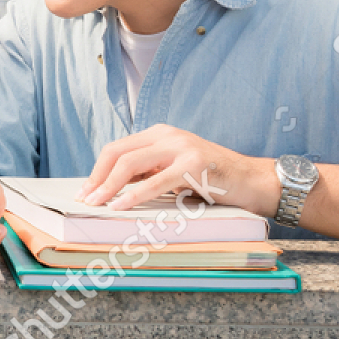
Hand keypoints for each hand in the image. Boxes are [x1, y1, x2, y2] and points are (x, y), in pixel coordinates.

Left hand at [75, 124, 276, 216]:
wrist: (253, 180)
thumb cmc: (212, 180)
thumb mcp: (174, 170)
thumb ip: (148, 173)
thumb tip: (111, 189)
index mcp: (159, 134)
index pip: (117, 149)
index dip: (97, 170)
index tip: (85, 190)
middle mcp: (167, 135)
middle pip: (118, 153)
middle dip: (97, 178)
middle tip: (85, 199)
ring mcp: (181, 147)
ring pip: (131, 164)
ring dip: (109, 186)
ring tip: (97, 203)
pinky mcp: (193, 165)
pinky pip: (156, 181)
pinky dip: (134, 194)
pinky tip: (121, 205)